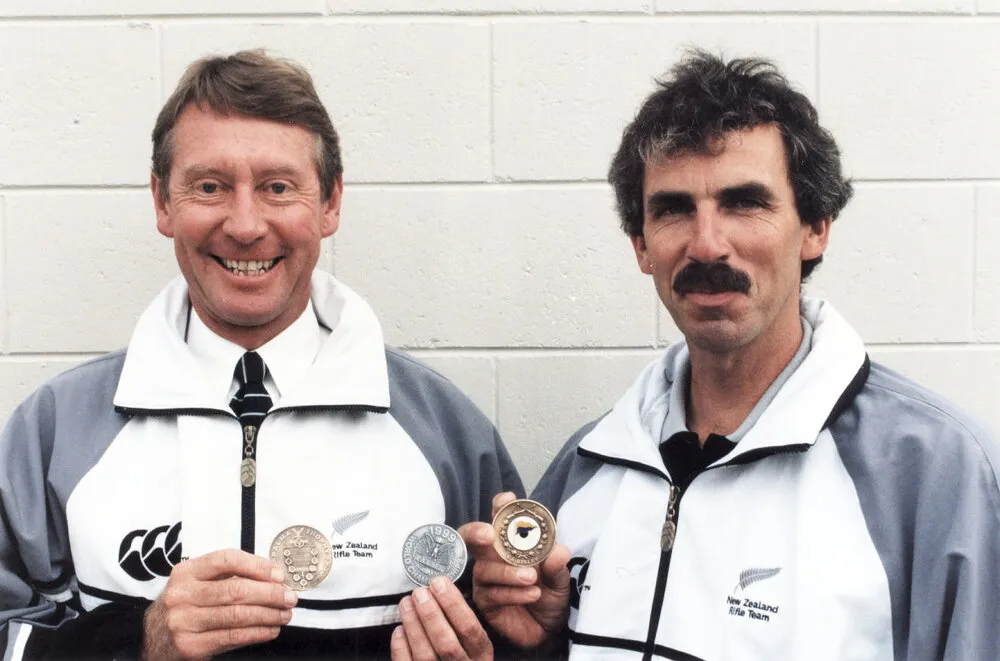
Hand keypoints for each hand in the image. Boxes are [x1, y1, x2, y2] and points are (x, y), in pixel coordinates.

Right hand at [142, 548, 296, 659]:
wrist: (153, 639)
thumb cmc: (185, 606)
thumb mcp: (197, 584)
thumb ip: (228, 576)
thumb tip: (273, 576)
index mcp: (185, 572)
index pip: (226, 559)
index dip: (257, 566)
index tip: (279, 574)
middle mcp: (181, 596)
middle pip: (236, 589)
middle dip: (270, 593)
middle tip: (289, 596)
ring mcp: (184, 622)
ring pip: (238, 615)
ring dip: (269, 615)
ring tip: (285, 614)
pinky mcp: (191, 646)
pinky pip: (233, 637)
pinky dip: (258, 633)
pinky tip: (271, 629)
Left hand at [390, 577, 491, 660]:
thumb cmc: (460, 651)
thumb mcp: (471, 638)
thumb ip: (459, 618)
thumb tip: (440, 587)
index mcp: (479, 654)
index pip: (469, 629)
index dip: (454, 604)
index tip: (439, 583)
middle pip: (447, 644)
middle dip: (431, 615)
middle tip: (419, 593)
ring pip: (426, 655)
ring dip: (414, 625)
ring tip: (406, 603)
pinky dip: (401, 646)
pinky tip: (400, 629)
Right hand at [463, 492, 570, 649]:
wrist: (549, 629)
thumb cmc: (550, 594)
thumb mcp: (560, 578)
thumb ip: (557, 565)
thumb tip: (559, 550)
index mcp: (510, 543)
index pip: (500, 518)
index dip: (500, 506)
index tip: (506, 499)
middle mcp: (492, 557)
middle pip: (472, 538)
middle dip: (476, 532)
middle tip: (490, 534)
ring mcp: (485, 579)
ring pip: (485, 569)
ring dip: (508, 572)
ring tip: (532, 577)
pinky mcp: (485, 602)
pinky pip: (493, 594)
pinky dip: (513, 593)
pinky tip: (532, 594)